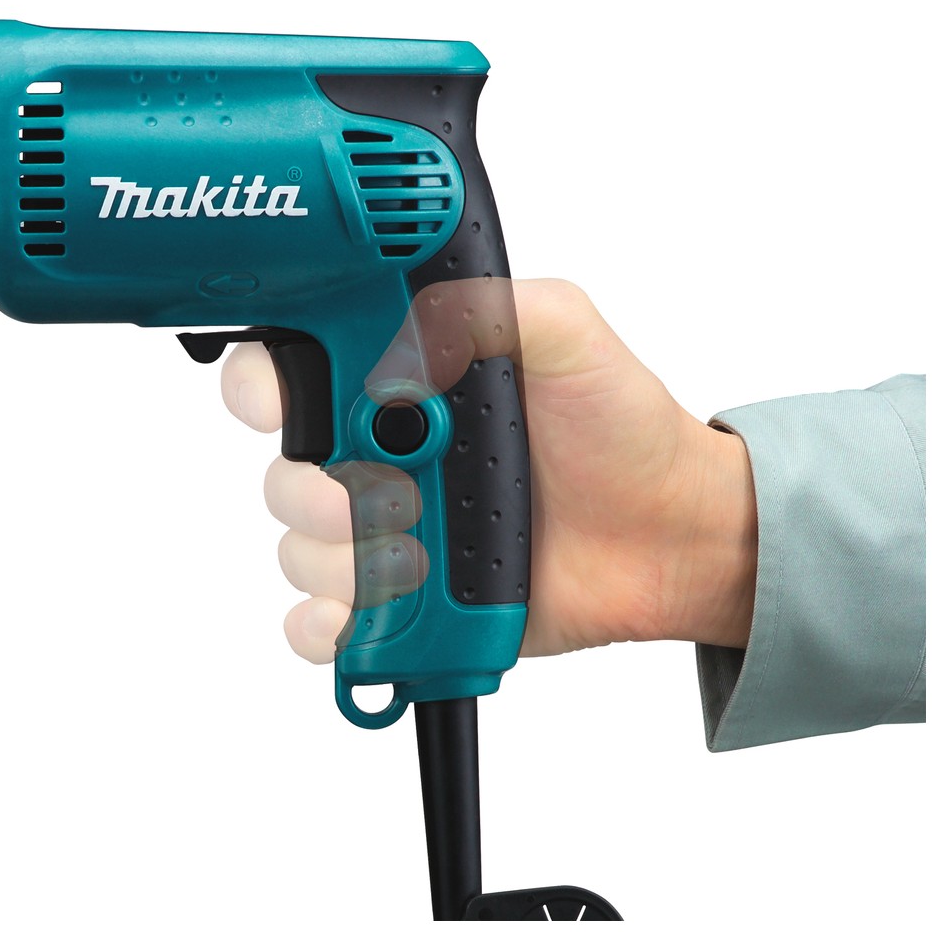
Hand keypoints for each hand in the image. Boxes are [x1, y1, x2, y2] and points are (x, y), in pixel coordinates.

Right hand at [221, 279, 757, 662]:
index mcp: (401, 380)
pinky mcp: (404, 601)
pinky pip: (327, 622)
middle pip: (282, 470)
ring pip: (300, 549)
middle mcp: (381, 454)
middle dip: (306, 488)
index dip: (263, 387)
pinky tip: (358, 615)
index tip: (277, 402)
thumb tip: (404, 333)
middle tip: (369, 495)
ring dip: (336, 556)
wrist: (669, 532)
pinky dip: (323, 626)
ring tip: (411, 551)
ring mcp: (388, 532)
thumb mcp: (565, 332)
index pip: (290, 372)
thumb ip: (486, 306)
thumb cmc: (622, 427)